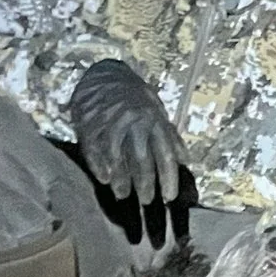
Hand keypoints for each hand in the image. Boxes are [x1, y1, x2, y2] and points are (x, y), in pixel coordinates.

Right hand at [70, 59, 186, 206]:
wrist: (102, 75)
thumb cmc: (134, 98)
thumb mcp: (157, 111)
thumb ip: (170, 136)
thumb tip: (186, 159)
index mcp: (154, 122)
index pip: (165, 155)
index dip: (169, 178)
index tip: (169, 197)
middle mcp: (134, 124)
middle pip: (142, 160)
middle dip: (145, 184)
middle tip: (147, 201)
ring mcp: (111, 124)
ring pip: (118, 158)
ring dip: (122, 180)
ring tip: (123, 195)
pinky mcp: (90, 125)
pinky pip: (95, 150)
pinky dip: (100, 166)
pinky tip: (104, 179)